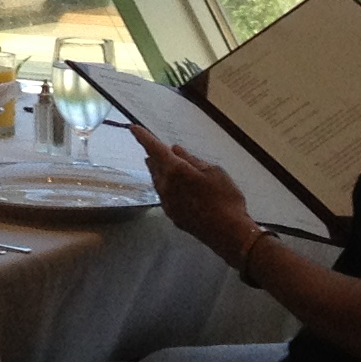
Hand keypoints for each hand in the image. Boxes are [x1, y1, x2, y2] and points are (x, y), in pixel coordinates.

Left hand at [132, 123, 253, 257]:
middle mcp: (165, 185)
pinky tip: (176, 187)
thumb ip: (192, 160)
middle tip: (158, 147)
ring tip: (166, 164)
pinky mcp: (171, 215)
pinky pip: (164, 194)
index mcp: (175, 170)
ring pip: (157, 180)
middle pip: (154, 165)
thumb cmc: (226, 199)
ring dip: (159, 170)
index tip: (132, 127)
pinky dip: (166, 186)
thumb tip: (176, 150)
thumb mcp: (214, 172)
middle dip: (154, 155)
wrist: (228, 233)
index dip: (143, 137)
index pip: (154, 148)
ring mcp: (166, 202)